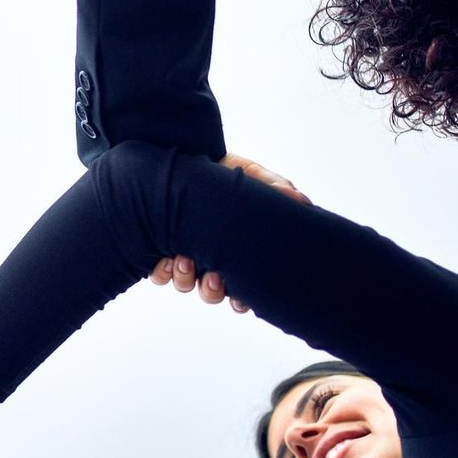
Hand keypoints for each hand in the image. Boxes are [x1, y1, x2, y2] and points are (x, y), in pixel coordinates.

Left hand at [149, 152, 311, 313]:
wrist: (188, 155)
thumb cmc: (225, 169)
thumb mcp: (253, 176)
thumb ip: (276, 187)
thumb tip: (299, 198)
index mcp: (236, 251)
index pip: (243, 290)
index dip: (242, 302)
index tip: (241, 300)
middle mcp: (211, 258)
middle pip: (213, 293)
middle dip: (213, 291)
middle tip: (213, 277)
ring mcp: (185, 254)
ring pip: (185, 284)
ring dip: (185, 279)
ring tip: (184, 260)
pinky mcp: (159, 246)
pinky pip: (159, 273)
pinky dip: (162, 272)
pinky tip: (166, 259)